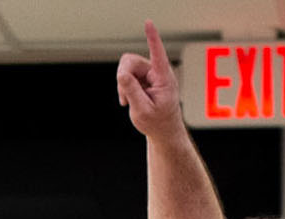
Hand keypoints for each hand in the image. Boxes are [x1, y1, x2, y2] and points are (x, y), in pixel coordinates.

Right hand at [117, 20, 184, 140]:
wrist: (162, 129)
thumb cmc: (157, 122)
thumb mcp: (142, 111)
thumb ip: (132, 92)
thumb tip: (121, 74)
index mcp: (163, 78)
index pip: (157, 54)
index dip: (152, 38)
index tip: (148, 23)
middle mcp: (157, 72)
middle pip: (131, 61)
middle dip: (123, 77)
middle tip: (123, 97)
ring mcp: (149, 73)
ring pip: (126, 67)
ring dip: (122, 84)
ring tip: (127, 101)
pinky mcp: (143, 77)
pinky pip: (126, 74)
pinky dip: (123, 86)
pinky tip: (128, 100)